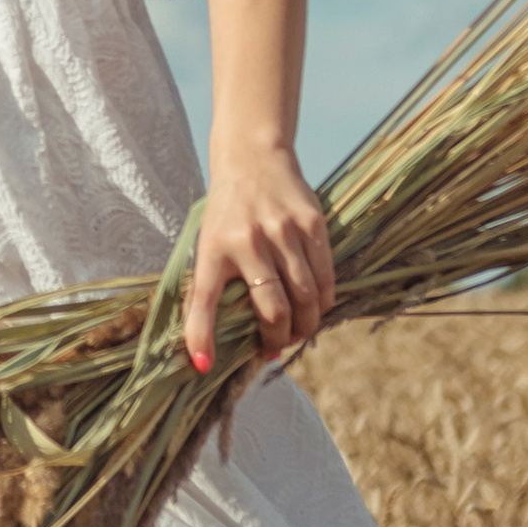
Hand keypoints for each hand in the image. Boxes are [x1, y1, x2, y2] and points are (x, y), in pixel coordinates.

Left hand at [184, 138, 334, 370]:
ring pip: (305, 298)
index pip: (203, 301)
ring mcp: (282, 231)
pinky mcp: (311, 223)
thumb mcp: (207, 245)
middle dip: (276, 340)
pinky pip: (325, 278)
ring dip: (304, 326)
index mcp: (213, 248)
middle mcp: (248, 240)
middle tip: (274, 347)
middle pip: (273, 310)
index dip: (201, 337)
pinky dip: (322, 303)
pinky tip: (315, 308)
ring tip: (297, 331)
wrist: (253, 160)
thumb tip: (206, 346)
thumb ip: (207, 288)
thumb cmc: (226, 215)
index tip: (202, 366)